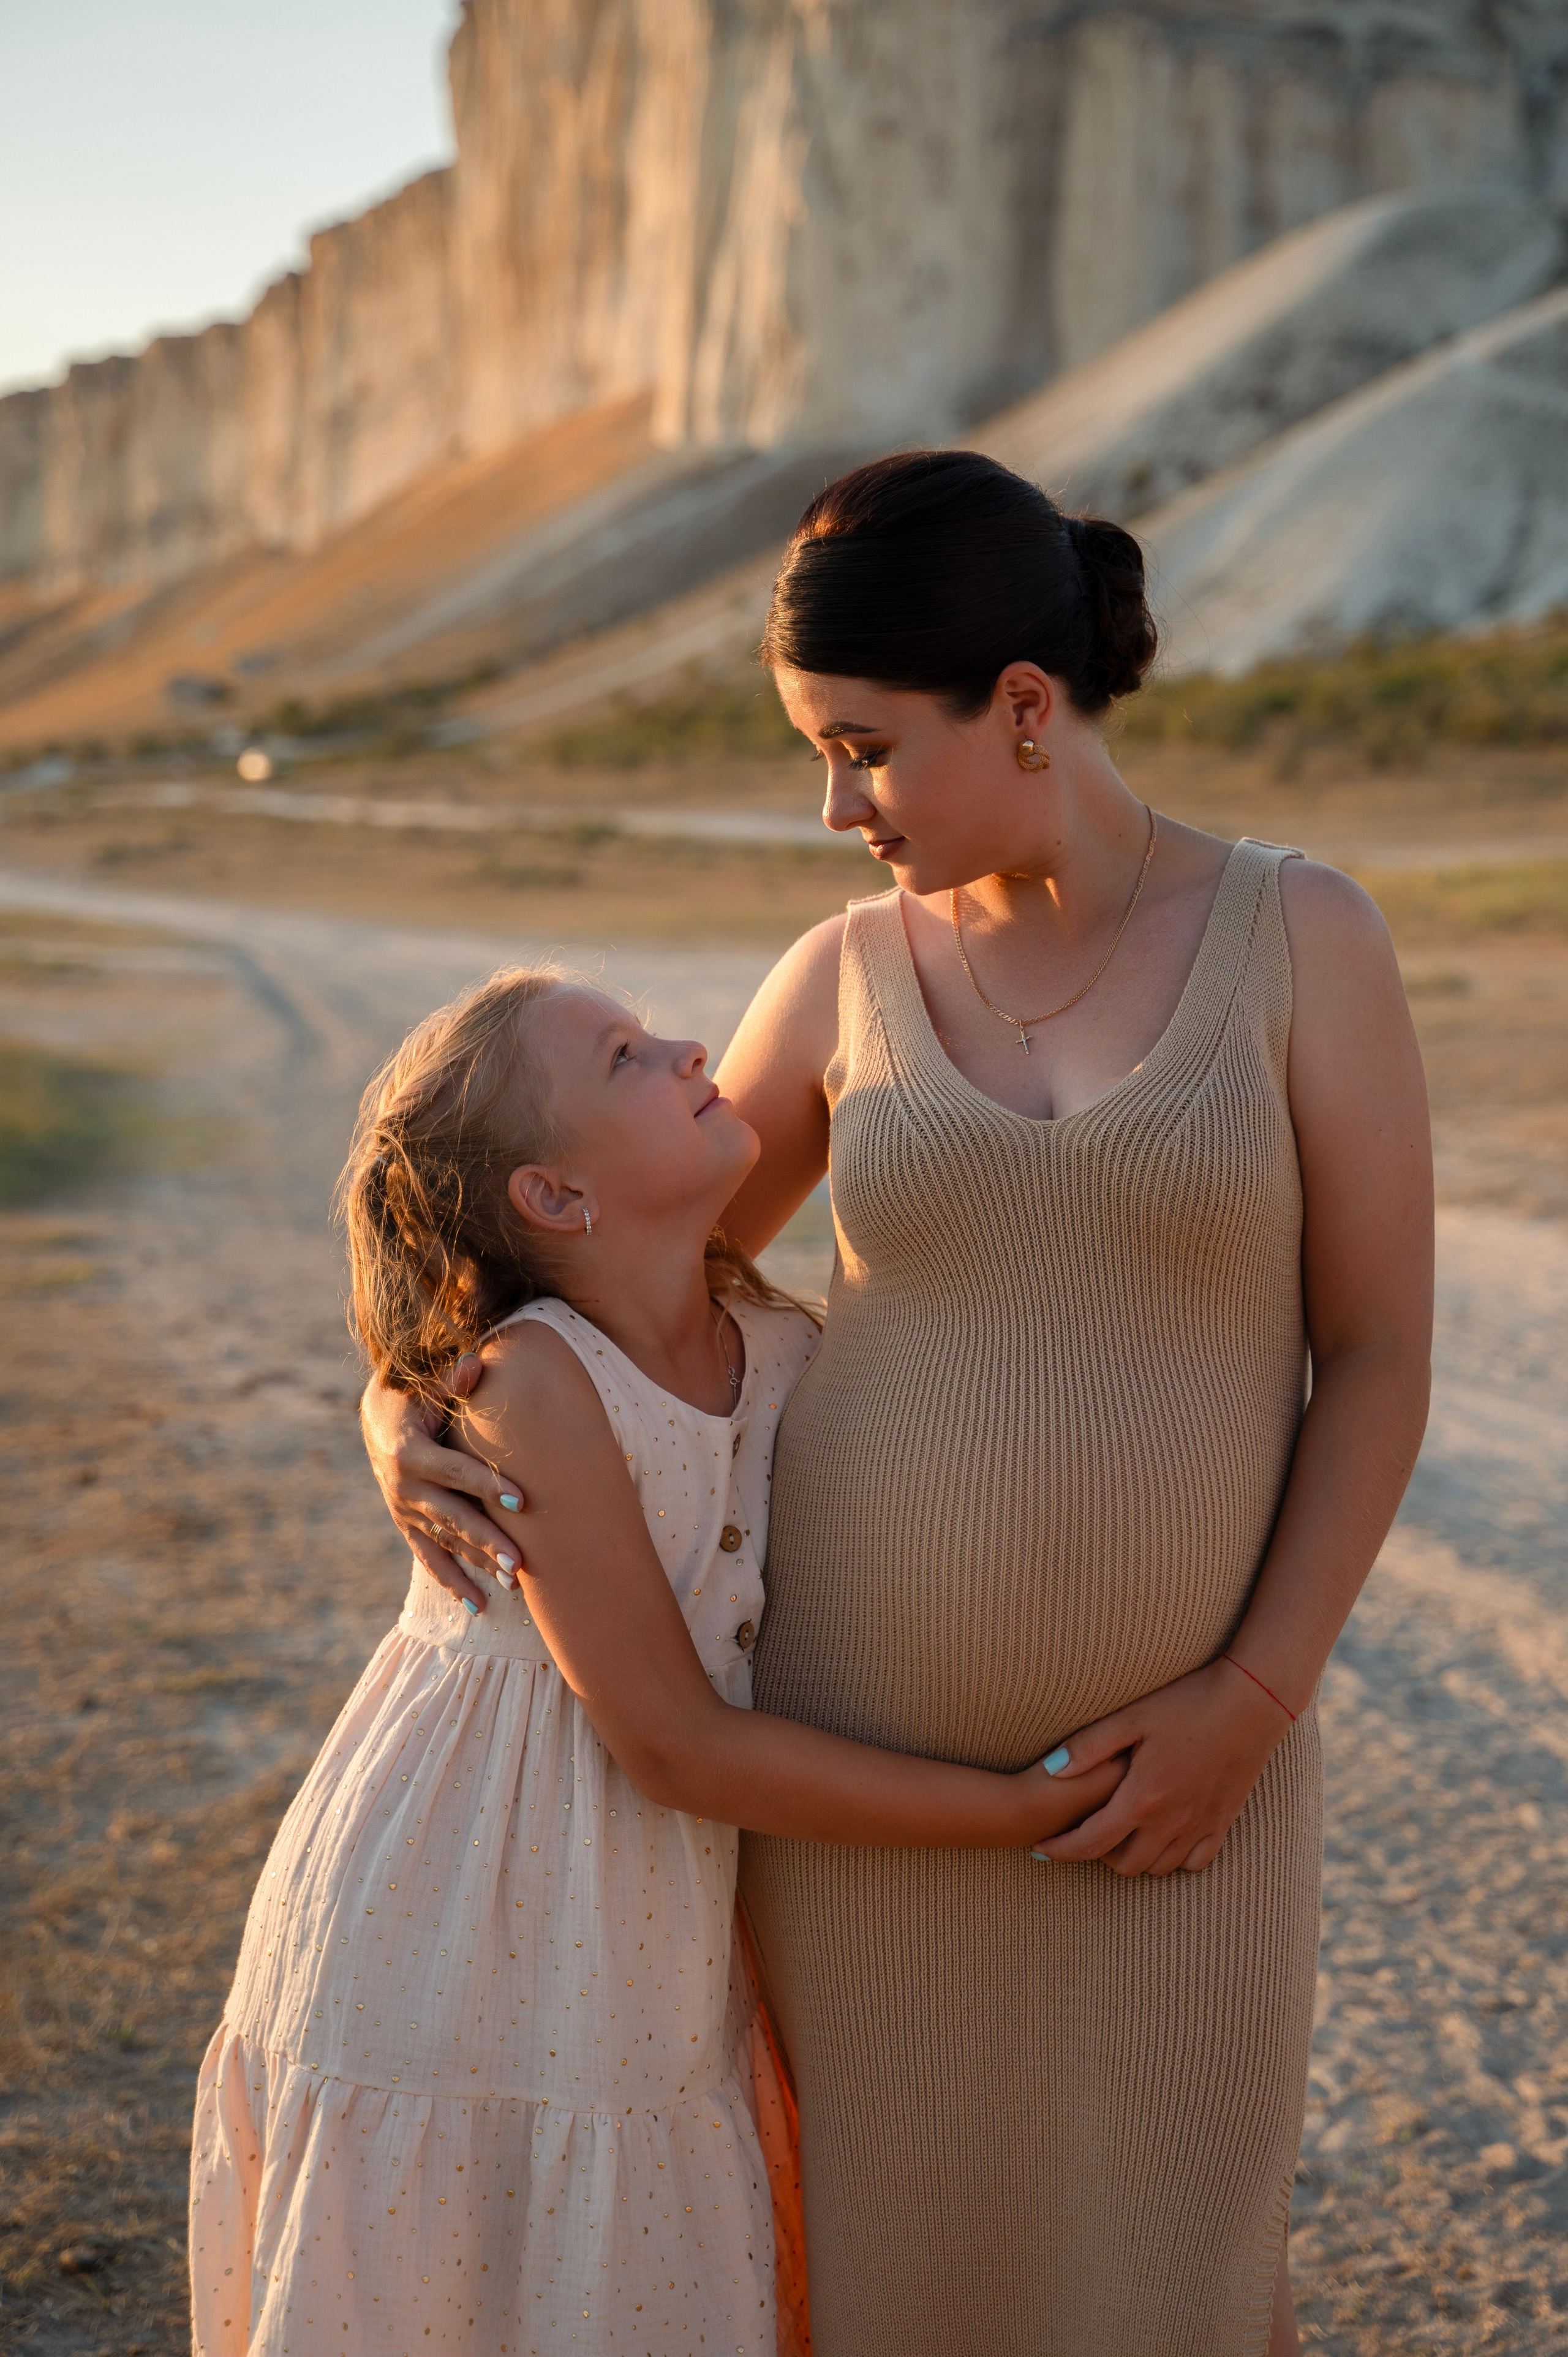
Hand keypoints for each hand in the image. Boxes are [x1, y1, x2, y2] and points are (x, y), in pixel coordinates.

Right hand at [359, 1358, 521, 1612]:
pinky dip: (452, 1581)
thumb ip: (452, 1379)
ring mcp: (403, 1510)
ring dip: (477, 1564)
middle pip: (452, 1517)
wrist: (375, 1415)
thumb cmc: (414, 1394)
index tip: (521, 1499)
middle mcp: (404, 1488)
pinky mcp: (406, 1524)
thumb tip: (473, 1366)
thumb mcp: (426, 1383)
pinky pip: (429, 1557)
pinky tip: (478, 1605)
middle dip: (487, 1541)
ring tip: (512, 1585)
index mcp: (410, 1453)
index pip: (456, 1472)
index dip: (487, 1484)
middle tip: (521, 1564)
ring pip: (444, 1542)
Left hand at [1029, 1659, 1292, 1876]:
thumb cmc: (1188, 1703)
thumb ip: (1089, 1746)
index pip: (1091, 1843)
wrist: (1252, 1702)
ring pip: (1158, 1868)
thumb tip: (1050, 1771)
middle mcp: (1172, 1822)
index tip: (1040, 1849)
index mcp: (1143, 1798)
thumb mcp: (1132, 1716)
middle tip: (1085, 1832)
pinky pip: (1194, 1862)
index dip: (1061, 1850)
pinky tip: (1162, 1835)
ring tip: (1120, 1832)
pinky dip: (1173, 1858)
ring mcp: (1200, 1826)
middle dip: (1097, 1856)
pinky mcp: (1223, 1822)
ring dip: (1134, 1857)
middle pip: (1124, 1865)